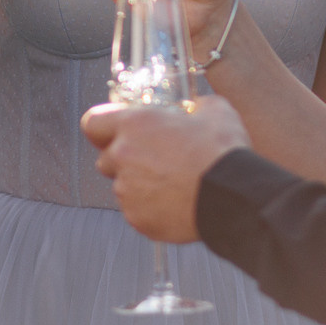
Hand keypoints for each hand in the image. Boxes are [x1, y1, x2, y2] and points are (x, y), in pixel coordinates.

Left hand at [81, 96, 250, 243]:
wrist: (233, 198)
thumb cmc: (222, 152)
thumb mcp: (215, 111)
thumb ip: (196, 106)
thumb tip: (198, 108)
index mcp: (134, 125)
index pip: (92, 123)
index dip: (102, 127)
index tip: (114, 130)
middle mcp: (122, 157)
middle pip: (106, 158)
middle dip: (125, 159)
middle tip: (154, 159)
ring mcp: (127, 191)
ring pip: (123, 186)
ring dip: (140, 184)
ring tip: (173, 183)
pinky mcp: (138, 219)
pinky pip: (137, 211)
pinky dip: (151, 207)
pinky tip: (176, 202)